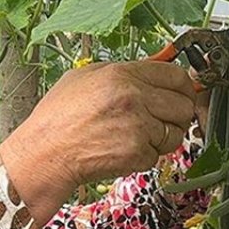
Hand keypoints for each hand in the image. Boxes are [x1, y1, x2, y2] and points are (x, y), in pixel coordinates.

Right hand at [0, 61, 196, 222]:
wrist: (45, 153)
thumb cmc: (57, 118)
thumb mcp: (83, 77)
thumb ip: (120, 72)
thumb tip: (149, 70)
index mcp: (122, 74)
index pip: (176, 75)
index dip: (184, 86)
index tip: (182, 94)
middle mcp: (134, 97)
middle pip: (183, 105)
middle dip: (175, 116)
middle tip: (160, 121)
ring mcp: (138, 126)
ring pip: (175, 133)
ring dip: (160, 139)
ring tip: (135, 138)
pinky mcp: (137, 153)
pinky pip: (157, 155)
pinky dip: (143, 157)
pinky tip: (122, 151)